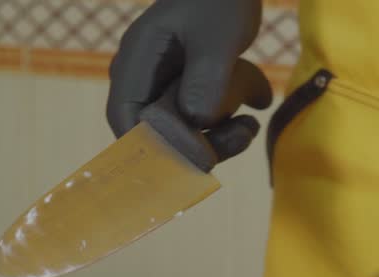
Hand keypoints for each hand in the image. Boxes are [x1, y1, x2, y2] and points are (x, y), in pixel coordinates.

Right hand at [107, 0, 272, 162]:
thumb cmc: (221, 0)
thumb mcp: (219, 37)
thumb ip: (206, 76)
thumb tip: (196, 120)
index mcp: (137, 60)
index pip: (125, 117)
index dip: (152, 148)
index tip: (193, 159)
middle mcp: (143, 77)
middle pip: (155, 133)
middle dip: (198, 145)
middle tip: (242, 134)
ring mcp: (162, 85)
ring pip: (181, 132)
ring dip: (218, 136)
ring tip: (251, 123)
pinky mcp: (184, 90)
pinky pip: (198, 121)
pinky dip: (225, 124)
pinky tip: (254, 109)